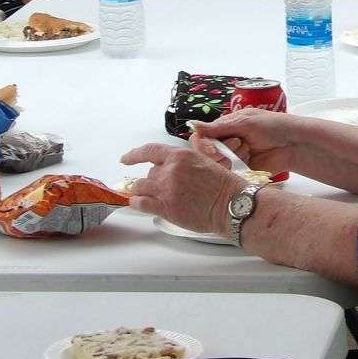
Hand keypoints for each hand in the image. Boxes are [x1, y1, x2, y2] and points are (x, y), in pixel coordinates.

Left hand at [119, 144, 246, 233]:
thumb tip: (174, 162)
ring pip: (140, 187)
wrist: (231, 204)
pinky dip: (137, 203)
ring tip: (148, 197)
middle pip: (148, 173)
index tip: (126, 159)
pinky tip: (139, 204)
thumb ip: (186, 160)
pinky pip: (140, 203)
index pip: (149, 151)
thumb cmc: (224, 185)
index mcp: (180, 155)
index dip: (134, 155)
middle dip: (152, 181)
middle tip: (160, 188)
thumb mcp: (205, 161)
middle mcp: (170, 170)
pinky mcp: (165, 207)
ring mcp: (166, 189)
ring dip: (142, 192)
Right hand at [187, 109, 299, 175]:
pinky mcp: (240, 172)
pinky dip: (237, 170)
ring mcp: (232, 159)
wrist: (293, 144)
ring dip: (232, 160)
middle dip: (221, 153)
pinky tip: (249, 162)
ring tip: (249, 151)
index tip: (214, 150)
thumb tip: (192, 125)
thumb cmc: (273, 126)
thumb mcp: (245, 122)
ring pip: (216, 167)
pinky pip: (229, 176)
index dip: (204, 146)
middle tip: (241, 146)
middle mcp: (225, 144)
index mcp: (224, 128)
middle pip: (205, 155)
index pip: (200, 138)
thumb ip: (219, 127)